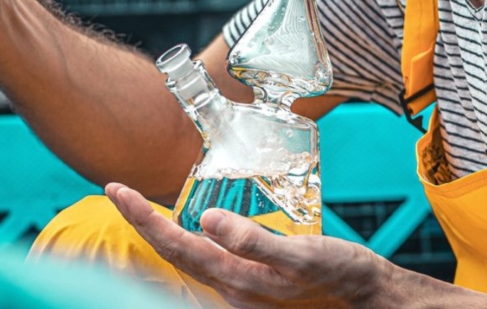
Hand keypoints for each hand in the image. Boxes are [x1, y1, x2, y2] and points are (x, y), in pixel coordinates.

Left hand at [104, 182, 393, 307]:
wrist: (369, 301)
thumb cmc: (341, 277)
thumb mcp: (302, 256)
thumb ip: (255, 242)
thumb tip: (208, 219)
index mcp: (235, 279)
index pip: (175, 244)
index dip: (142, 217)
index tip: (116, 189)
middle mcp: (229, 289)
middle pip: (173, 252)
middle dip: (142, 221)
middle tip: (117, 190)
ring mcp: (239, 291)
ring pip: (188, 259)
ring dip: (160, 232)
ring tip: (140, 206)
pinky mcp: (252, 286)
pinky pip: (208, 262)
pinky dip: (188, 241)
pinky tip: (191, 227)